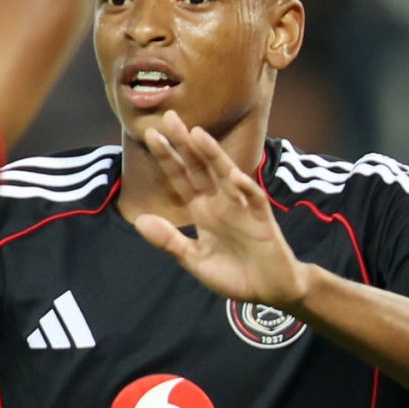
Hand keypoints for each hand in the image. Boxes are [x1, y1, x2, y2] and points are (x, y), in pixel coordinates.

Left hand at [133, 113, 308, 309]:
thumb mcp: (195, 260)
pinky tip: (233, 176)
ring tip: (198, 135)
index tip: (151, 134)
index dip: (168, 157)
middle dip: (186, 144)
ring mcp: (242, 208)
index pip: (182, 177)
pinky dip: (245, 188)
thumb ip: (170, 241)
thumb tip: (139, 220)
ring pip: (226, 175)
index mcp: (203, 209)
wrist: (269, 290)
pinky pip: (254, 200)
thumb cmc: (234, 273)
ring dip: (213, 156)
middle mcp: (221, 202)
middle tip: (170, 117)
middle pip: (200, 167)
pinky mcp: (262, 220)